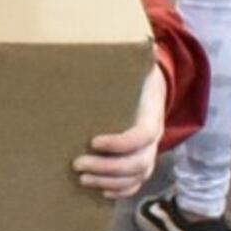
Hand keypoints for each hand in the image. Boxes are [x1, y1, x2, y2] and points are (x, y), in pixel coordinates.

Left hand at [74, 67, 166, 199]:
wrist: (151, 87)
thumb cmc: (132, 76)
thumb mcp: (132, 64)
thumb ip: (129, 57)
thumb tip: (124, 39)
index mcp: (150, 114)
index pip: (141, 135)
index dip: (120, 143)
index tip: (93, 140)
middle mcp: (153, 137)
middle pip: (138, 162)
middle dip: (107, 167)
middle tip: (77, 164)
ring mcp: (149, 152)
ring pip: (137, 176)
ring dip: (110, 181)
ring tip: (82, 178)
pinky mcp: (141, 161)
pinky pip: (136, 183)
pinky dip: (120, 191)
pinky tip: (100, 191)